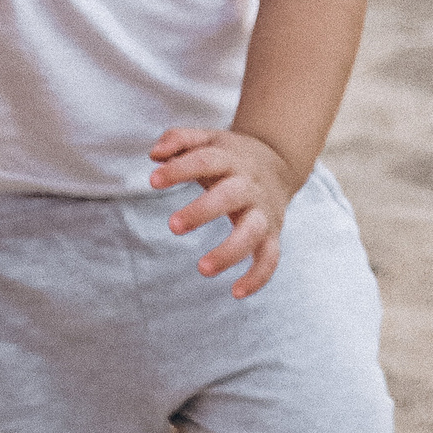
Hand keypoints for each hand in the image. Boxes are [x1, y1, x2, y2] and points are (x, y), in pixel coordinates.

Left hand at [152, 128, 293, 297]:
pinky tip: (236, 293)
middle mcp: (249, 185)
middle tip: (173, 226)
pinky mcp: (272, 233)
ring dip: (230, 251)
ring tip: (202, 269)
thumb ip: (179, 139)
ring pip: (253, 232)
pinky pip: (270, 258)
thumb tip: (154, 155)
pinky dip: (258, 277)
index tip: (153, 181)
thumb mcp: (208, 139)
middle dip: (203, 211)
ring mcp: (263, 211)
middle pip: (230, 196)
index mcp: (231, 159)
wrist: (279, 161)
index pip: (205, 160)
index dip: (179, 169)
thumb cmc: (230, 155)